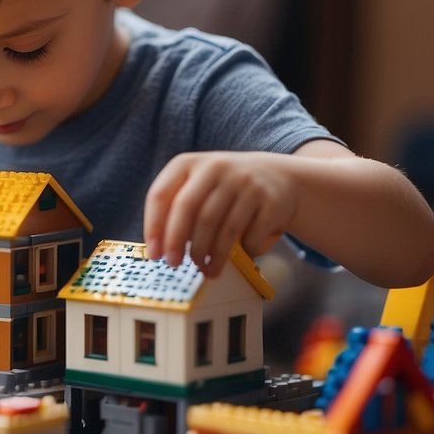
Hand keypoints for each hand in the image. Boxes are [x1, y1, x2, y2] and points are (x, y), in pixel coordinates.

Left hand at [143, 151, 295, 275]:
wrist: (280, 177)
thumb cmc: (226, 190)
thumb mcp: (199, 186)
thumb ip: (177, 209)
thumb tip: (161, 249)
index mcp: (189, 163)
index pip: (160, 195)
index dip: (153, 227)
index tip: (153, 254)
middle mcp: (216, 166)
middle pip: (188, 209)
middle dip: (177, 241)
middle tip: (173, 264)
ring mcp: (245, 181)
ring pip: (219, 227)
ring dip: (209, 255)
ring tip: (206, 270)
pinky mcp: (271, 199)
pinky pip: (250, 236)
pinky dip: (245, 250)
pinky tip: (243, 254)